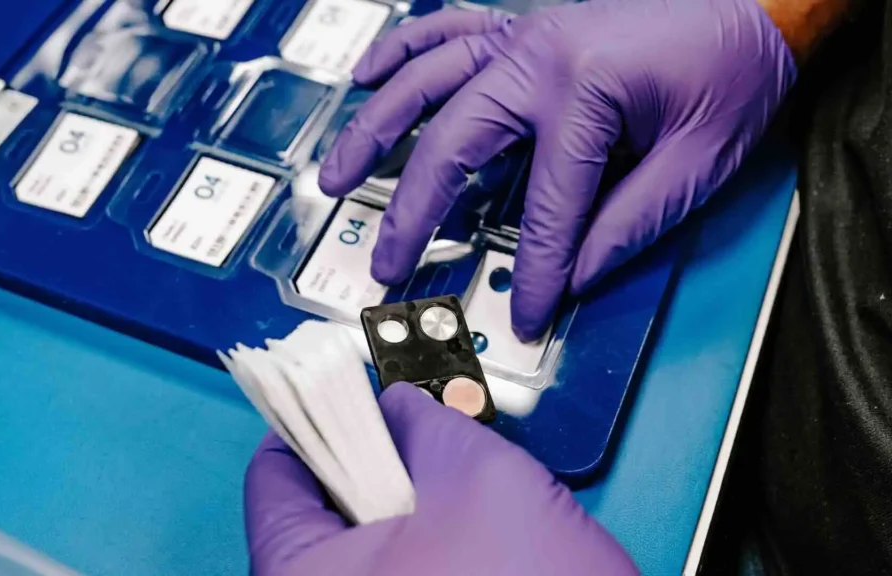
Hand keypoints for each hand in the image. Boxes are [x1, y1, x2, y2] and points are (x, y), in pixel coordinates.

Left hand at [244, 382, 636, 575]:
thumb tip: (401, 407)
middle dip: (374, 462)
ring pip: (367, 543)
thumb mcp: (480, 481)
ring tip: (462, 497)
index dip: (318, 419)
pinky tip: (475, 540)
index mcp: (305, 575)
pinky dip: (427, 545)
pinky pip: (399, 572)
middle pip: (321, 508)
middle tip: (421, 440)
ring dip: (409, 506)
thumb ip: (426, 426)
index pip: (276, 474)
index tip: (350, 394)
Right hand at [318, 0, 795, 340]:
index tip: (529, 316)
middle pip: (453, 145)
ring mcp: (522, 35)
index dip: (539, 270)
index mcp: (584, 89)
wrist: (756, 3)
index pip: (547, 206)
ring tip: (334, 175)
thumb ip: (626, 225)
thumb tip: (572, 278)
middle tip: (387, 264)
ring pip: (425, 83)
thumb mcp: (695, 164)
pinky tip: (368, 79)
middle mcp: (537, 57)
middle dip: (414, 213)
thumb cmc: (734, 75)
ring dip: (374, 132)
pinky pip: (445, 31)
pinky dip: (401, 54)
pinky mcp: (522, 29)